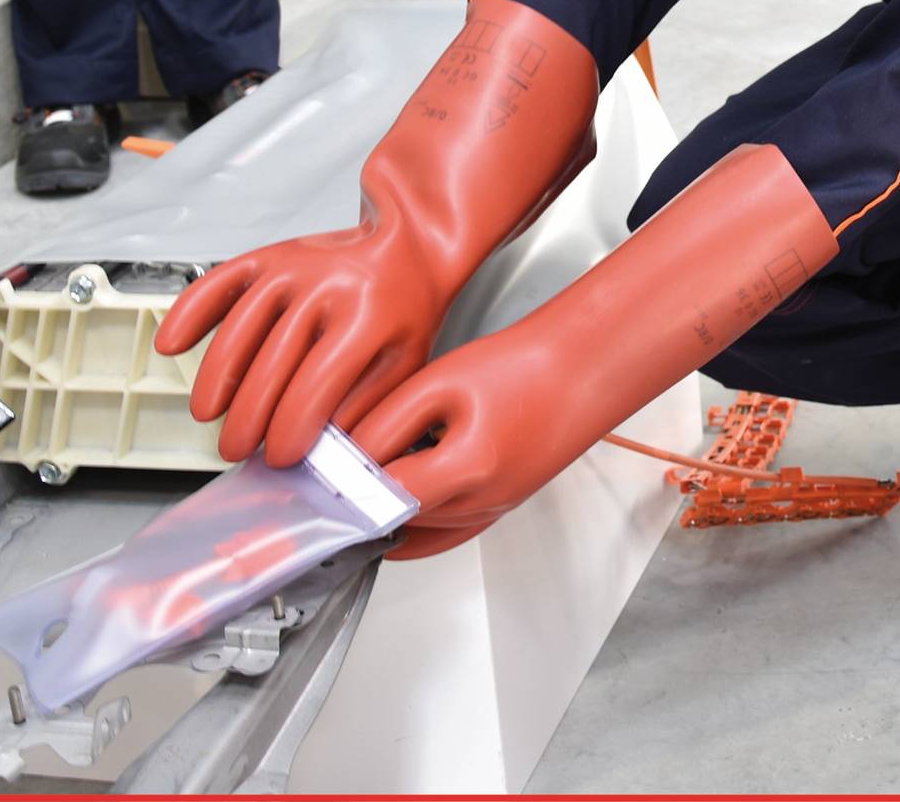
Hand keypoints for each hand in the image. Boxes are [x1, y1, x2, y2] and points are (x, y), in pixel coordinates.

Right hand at [154, 217, 451, 466]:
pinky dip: (189, 313)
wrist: (407, 246)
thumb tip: (320, 453)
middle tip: (236, 450)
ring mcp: (292, 267)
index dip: (291, 429)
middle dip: (248, 418)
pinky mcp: (269, 256)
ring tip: (207, 416)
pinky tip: (170, 344)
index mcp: (368, 315)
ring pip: (239, 330)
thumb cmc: (404, 311)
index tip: (279, 458)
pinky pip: (219, 283)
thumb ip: (363, 408)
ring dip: (216, 379)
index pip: (316, 385)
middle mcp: (325, 286)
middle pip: (271, 364)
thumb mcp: (403, 363)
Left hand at [352, 328, 562, 558]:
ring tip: (362, 477)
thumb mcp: (440, 381)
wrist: (581, 368)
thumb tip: (349, 452)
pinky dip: (417, 526)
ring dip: (390, 508)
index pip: (383, 496)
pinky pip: (448, 533)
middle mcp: (482, 501)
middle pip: (398, 518)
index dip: (346, 483)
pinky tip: (394, 515)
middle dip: (363, 496)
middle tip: (330, 474)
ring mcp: (494, 509)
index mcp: (467, 470)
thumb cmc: (523, 366)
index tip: (318, 470)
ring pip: (421, 529)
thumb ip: (389, 421)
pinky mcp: (501, 506)